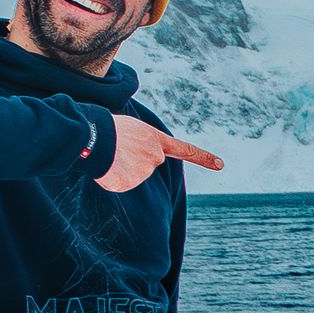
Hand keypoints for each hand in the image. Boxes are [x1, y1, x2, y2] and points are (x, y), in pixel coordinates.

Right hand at [98, 114, 222, 192]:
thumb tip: (131, 159)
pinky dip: (112, 178)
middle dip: (134, 159)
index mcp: (156, 139)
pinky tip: (107, 166)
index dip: (202, 157)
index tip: (220, 164)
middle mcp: (155, 157)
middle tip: (119, 149)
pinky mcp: (130, 184)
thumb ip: (142, 143)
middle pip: (147, 164)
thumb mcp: (132, 128)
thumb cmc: (107, 128)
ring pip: (133, 175)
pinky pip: (120, 183)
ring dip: (121, 167)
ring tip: (110, 155)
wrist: (93, 137)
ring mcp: (144, 172)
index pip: (184, 149)